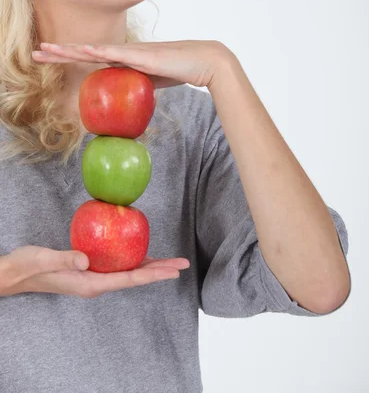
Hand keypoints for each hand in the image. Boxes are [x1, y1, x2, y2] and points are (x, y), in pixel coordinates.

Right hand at [0, 246, 189, 297]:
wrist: (16, 273)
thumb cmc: (29, 267)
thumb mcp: (44, 260)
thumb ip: (65, 260)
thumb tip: (86, 260)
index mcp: (90, 284)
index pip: (128, 279)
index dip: (152, 273)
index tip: (172, 271)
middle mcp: (96, 283)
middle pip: (135, 277)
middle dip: (159, 271)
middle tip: (182, 264)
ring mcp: (94, 278)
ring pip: (128, 272)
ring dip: (150, 267)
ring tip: (170, 262)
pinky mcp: (90, 270)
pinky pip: (118, 266)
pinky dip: (133, 260)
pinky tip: (140, 254)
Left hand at [32, 39, 234, 88]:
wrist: (204, 62)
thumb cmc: (181, 69)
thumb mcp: (153, 80)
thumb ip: (138, 84)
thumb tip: (129, 98)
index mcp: (124, 58)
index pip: (91, 56)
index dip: (70, 55)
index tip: (50, 57)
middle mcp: (124, 52)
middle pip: (85, 50)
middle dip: (60, 52)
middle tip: (37, 53)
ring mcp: (132, 52)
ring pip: (94, 50)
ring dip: (70, 50)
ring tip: (47, 50)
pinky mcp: (143, 56)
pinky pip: (117, 54)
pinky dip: (99, 51)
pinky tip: (84, 49)